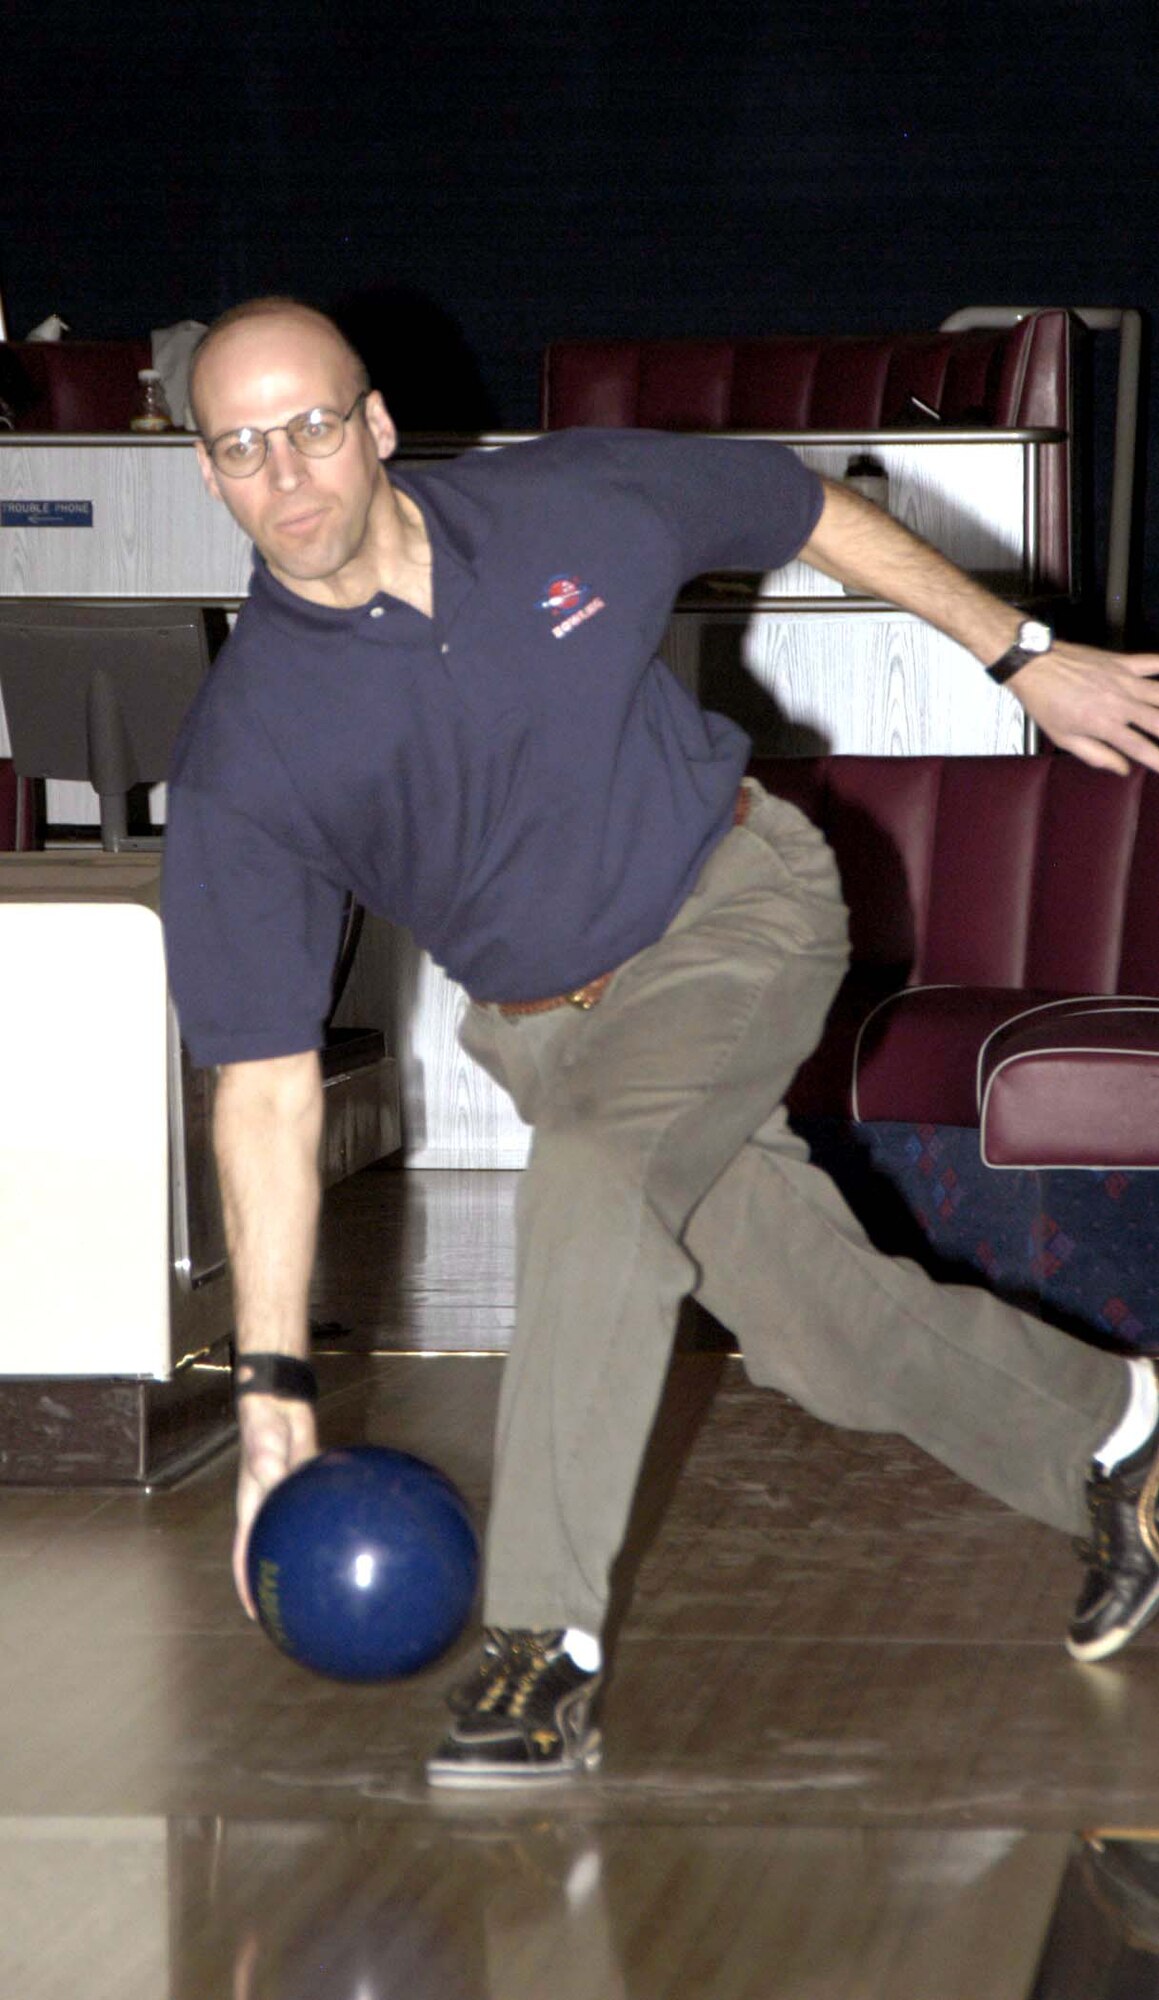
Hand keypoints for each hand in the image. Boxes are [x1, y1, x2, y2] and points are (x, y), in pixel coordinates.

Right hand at [233, 1393, 318, 1616]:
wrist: (279, 1401)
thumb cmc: (262, 1423)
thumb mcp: (262, 1444)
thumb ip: (268, 1463)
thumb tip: (275, 1477)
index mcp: (252, 1507)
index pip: (245, 1554)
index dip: (248, 1585)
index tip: (258, 1615)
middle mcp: (270, 1507)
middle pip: (273, 1551)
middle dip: (281, 1579)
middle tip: (298, 1609)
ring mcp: (289, 1497)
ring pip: (299, 1533)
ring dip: (310, 1554)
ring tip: (333, 1580)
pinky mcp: (307, 1484)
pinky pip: (321, 1508)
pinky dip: (333, 1521)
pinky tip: (358, 1533)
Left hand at [1010, 642, 1158, 774]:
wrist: (1033, 665)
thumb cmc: (1045, 701)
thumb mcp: (1064, 738)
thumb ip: (1097, 755)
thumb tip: (1122, 768)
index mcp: (1104, 725)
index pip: (1140, 748)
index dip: (1158, 760)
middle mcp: (1119, 703)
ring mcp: (1123, 680)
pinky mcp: (1122, 662)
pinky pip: (1154, 662)